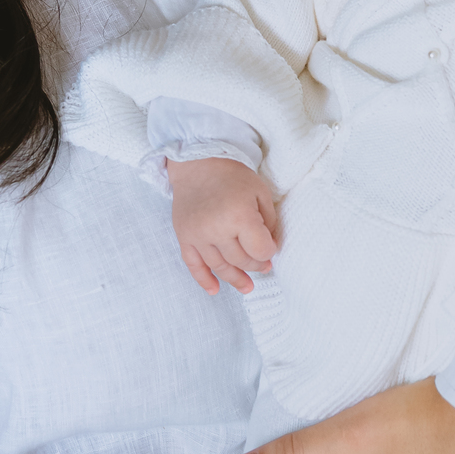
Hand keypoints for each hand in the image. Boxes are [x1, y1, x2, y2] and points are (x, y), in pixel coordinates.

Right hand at [168, 157, 277, 295]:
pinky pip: (193, 265)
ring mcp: (198, 235)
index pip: (259, 250)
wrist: (199, 162)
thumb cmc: (234, 176)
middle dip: (255, 265)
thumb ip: (269, 222)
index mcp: (239, 216)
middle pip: (241, 260)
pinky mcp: (184, 236)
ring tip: (248, 287)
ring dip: (235, 278)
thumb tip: (269, 250)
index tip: (270, 248)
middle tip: (264, 266)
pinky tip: (215, 290)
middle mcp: (216, 229)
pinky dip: (204, 280)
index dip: (268, 252)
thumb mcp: (261, 193)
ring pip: (220, 266)